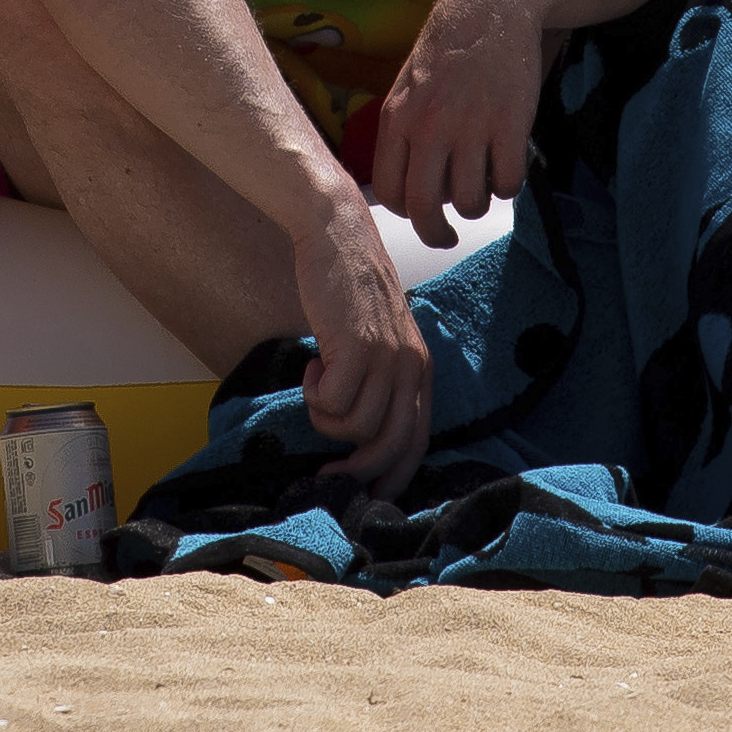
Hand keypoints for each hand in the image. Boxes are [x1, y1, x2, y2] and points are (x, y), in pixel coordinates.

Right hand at [282, 189, 435, 501]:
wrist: (338, 236)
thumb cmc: (350, 291)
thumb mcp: (379, 341)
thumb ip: (380, 381)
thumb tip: (360, 435)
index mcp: (421, 371)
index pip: (418, 443)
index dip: (393, 477)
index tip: (366, 496)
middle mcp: (411, 369)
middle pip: (391, 446)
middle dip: (357, 472)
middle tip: (325, 476)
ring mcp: (386, 358)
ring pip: (356, 428)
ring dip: (325, 421)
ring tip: (316, 387)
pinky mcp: (357, 347)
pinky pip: (331, 403)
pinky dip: (313, 395)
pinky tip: (310, 367)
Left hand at [354, 0, 553, 248]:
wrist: (491, 5)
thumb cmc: (451, 49)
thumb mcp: (409, 86)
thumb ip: (403, 131)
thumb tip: (402, 182)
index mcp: (398, 119)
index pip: (388, 192)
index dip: (405, 214)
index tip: (419, 216)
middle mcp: (429, 127)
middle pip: (425, 208)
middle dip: (437, 233)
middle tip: (448, 236)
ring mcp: (470, 127)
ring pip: (470, 201)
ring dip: (479, 204)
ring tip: (484, 184)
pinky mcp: (509, 125)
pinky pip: (507, 184)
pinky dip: (509, 186)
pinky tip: (508, 166)